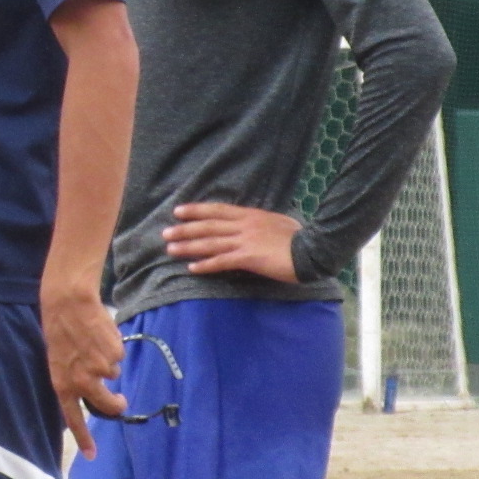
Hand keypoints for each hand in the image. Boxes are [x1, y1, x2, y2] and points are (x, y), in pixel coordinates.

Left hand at [40, 281, 124, 458]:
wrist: (69, 302)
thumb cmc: (58, 328)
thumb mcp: (58, 360)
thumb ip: (73, 378)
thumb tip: (91, 391)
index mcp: (63, 384)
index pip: (74, 418)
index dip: (84, 438)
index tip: (92, 456)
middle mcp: (83, 381)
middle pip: (108, 404)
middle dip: (117, 404)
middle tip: (121, 401)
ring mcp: (100, 369)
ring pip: (113, 374)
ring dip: (107, 362)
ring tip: (93, 342)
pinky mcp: (114, 355)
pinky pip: (118, 357)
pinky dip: (113, 347)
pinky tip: (100, 334)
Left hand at [163, 203, 302, 280]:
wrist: (312, 249)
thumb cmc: (300, 237)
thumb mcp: (277, 222)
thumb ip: (261, 222)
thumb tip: (254, 223)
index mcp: (250, 215)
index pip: (217, 210)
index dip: (197, 210)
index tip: (179, 210)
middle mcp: (243, 226)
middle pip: (208, 226)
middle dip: (185, 229)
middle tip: (165, 232)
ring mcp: (245, 241)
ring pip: (210, 243)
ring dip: (188, 246)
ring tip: (170, 249)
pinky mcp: (248, 258)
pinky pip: (222, 261)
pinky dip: (206, 264)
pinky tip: (192, 267)